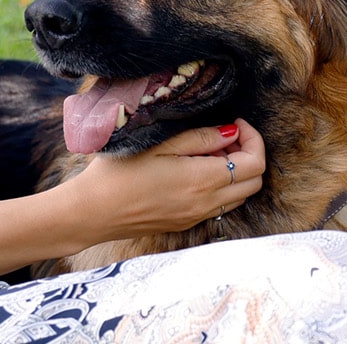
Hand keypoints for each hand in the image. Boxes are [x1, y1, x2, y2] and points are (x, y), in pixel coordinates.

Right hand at [70, 119, 265, 241]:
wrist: (91, 213)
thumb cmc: (118, 174)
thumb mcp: (160, 144)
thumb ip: (200, 138)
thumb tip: (231, 132)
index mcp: (203, 181)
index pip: (255, 163)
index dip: (254, 138)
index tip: (236, 122)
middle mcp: (206, 204)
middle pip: (254, 182)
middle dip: (248, 155)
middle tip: (224, 136)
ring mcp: (196, 217)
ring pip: (240, 196)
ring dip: (236, 172)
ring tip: (208, 152)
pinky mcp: (185, 224)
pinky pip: (220, 206)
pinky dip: (221, 186)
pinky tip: (195, 171)